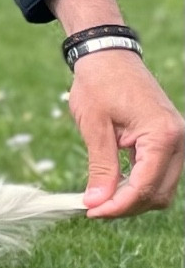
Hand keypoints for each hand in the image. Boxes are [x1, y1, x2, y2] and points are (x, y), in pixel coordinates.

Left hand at [67, 50, 183, 217]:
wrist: (108, 55)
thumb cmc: (99, 85)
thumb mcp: (95, 127)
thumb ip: (101, 167)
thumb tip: (97, 203)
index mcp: (163, 136)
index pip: (145, 187)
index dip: (118, 206)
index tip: (91, 212)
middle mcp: (178, 140)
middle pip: (158, 193)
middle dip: (126, 206)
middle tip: (92, 208)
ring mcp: (176, 140)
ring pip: (160, 187)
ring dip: (132, 198)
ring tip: (99, 197)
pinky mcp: (167, 140)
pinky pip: (157, 173)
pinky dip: (137, 184)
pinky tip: (111, 185)